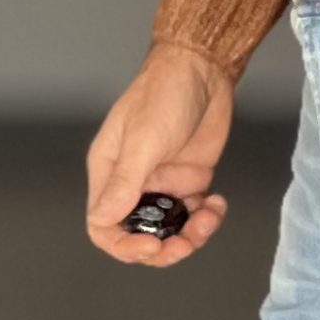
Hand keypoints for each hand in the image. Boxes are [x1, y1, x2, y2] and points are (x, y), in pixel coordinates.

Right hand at [86, 43, 232, 265]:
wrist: (202, 70)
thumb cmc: (163, 94)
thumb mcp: (142, 141)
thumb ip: (124, 183)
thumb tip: (102, 219)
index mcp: (109, 174)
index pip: (103, 226)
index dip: (123, 246)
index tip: (150, 246)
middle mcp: (133, 184)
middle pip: (138, 235)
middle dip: (162, 248)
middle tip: (185, 244)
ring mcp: (162, 184)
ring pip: (170, 230)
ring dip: (190, 235)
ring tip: (208, 218)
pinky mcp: (188, 181)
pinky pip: (195, 214)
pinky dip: (208, 218)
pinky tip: (217, 203)